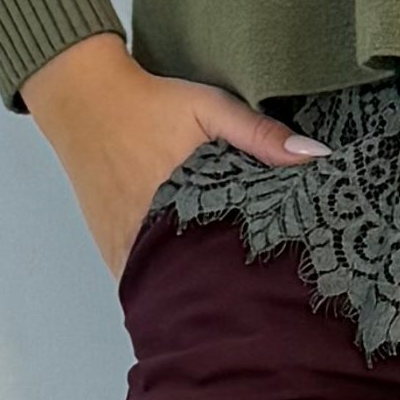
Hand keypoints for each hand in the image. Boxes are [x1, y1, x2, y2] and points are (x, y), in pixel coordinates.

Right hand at [19, 32, 327, 280]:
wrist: (83, 99)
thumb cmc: (152, 104)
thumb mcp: (210, 108)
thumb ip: (260, 134)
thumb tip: (315, 157)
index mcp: (181, 206)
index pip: (226, 262)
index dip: (255, 276)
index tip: (281, 285)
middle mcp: (147, 236)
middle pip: (196, 283)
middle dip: (228, 292)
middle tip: (262, 296)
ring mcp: (124, 247)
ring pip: (166, 288)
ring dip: (194, 292)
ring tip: (230, 299)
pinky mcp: (109, 248)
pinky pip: (139, 282)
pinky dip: (162, 286)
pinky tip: (187, 290)